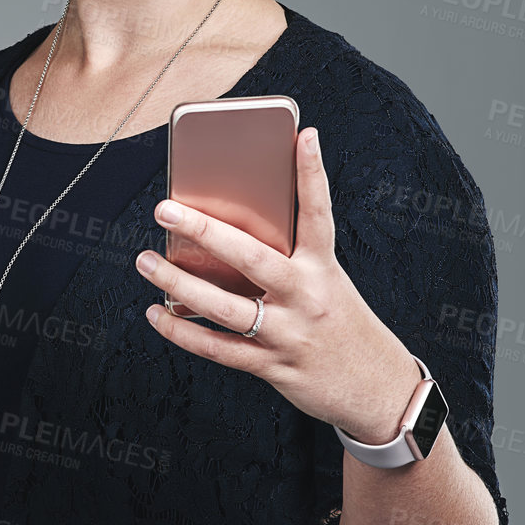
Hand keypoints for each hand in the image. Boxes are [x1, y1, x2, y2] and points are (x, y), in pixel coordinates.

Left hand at [134, 126, 421, 442]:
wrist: (377, 388)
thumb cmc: (341, 324)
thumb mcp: (329, 283)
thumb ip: (289, 257)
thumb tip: (230, 230)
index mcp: (324, 269)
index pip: (318, 215)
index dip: (312, 175)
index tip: (304, 136)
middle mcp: (307, 297)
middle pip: (253, 259)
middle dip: (206, 231)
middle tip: (165, 209)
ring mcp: (289, 334)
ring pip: (226, 308)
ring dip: (179, 285)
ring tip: (147, 261)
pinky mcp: (273, 366)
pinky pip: (219, 349)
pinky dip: (184, 333)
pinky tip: (157, 314)